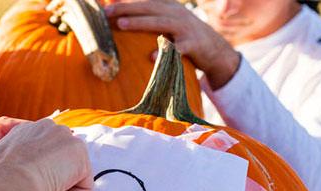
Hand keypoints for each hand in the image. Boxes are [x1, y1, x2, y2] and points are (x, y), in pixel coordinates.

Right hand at [0, 119, 93, 190]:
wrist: (4, 187)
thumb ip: (14, 170)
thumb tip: (29, 186)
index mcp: (22, 131)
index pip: (43, 153)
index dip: (39, 175)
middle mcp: (44, 127)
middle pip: (61, 162)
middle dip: (53, 181)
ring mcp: (63, 136)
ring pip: (71, 175)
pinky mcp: (79, 151)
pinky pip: (83, 186)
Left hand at [105, 0, 240, 88]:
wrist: (215, 50)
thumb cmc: (182, 35)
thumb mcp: (166, 21)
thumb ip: (146, 15)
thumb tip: (117, 8)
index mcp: (169, 7)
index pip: (144, 1)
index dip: (126, 2)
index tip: (104, 5)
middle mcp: (177, 13)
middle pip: (150, 7)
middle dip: (127, 8)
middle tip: (106, 13)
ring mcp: (186, 28)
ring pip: (161, 22)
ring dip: (140, 22)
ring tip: (121, 24)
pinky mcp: (194, 45)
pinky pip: (178, 48)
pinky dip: (165, 51)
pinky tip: (151, 56)